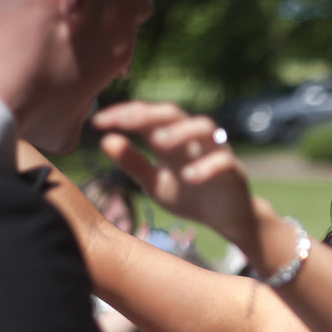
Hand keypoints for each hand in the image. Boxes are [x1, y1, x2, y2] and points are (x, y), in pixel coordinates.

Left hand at [93, 101, 255, 243]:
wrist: (225, 219)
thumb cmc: (189, 196)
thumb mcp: (153, 183)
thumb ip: (132, 163)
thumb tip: (104, 140)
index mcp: (171, 139)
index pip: (146, 116)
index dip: (123, 114)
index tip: (97, 122)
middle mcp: (193, 139)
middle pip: (174, 112)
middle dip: (147, 114)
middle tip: (123, 121)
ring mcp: (215, 152)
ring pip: (204, 127)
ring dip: (180, 131)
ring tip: (157, 143)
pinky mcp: (234, 171)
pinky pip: (223, 161)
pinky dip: (206, 166)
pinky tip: (189, 177)